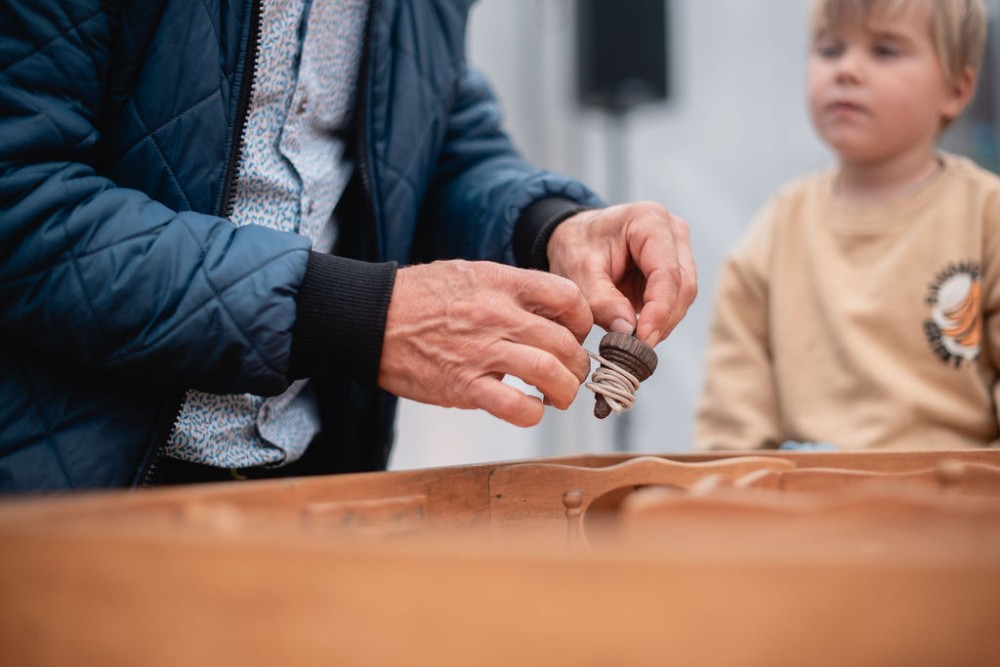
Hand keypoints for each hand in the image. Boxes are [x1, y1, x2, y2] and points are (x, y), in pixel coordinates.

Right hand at [379, 260, 593, 426]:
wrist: (370, 317)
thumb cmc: (418, 296)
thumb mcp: (470, 273)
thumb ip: (510, 289)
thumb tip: (545, 311)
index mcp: (502, 284)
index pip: (569, 297)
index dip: (583, 320)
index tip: (576, 334)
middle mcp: (498, 315)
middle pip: (566, 342)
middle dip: (578, 364)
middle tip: (572, 374)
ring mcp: (482, 351)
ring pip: (550, 373)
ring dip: (565, 391)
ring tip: (559, 396)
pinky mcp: (463, 385)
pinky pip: (515, 406)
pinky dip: (532, 413)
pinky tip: (530, 410)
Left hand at [547, 202, 696, 345]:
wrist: (576, 237)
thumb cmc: (576, 246)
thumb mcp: (577, 273)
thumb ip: (601, 301)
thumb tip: (628, 331)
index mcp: (649, 221)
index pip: (667, 272)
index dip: (659, 310)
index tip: (643, 338)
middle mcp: (672, 231)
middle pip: (683, 285)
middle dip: (663, 320)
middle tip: (639, 348)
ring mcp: (678, 249)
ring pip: (684, 295)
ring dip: (663, 322)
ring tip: (636, 341)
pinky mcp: (675, 268)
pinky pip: (676, 300)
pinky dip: (660, 319)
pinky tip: (641, 331)